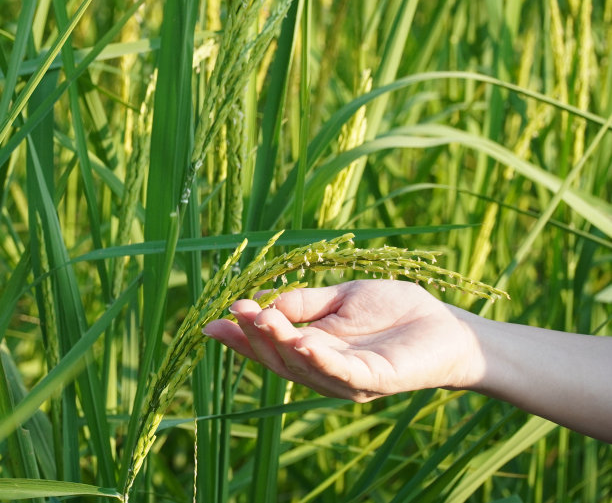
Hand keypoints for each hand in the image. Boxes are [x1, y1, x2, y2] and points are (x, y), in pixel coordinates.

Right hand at [203, 280, 478, 401]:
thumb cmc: (395, 309)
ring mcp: (349, 379)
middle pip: (280, 360)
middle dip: (256, 337)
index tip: (213, 321)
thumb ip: (305, 303)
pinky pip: (342, 373)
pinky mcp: (375, 381)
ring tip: (261, 319)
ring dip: (281, 344)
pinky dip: (320, 359)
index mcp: (315, 348)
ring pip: (305, 368)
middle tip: (238, 311)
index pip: (271, 346)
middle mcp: (325, 369)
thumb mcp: (342, 297)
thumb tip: (263, 302)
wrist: (444, 324)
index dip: (242, 337)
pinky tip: (303, 341)